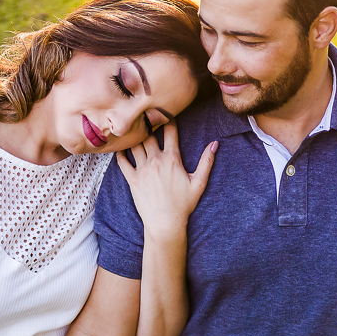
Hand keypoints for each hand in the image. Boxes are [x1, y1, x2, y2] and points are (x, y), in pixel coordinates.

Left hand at [115, 123, 216, 240]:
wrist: (165, 223)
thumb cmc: (183, 204)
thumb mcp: (199, 182)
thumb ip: (207, 161)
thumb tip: (215, 143)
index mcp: (172, 159)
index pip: (170, 132)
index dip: (168, 119)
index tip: (166, 112)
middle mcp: (156, 161)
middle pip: (149, 135)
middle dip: (148, 124)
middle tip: (146, 116)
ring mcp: (142, 170)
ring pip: (135, 145)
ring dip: (135, 136)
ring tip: (134, 129)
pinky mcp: (132, 179)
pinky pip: (123, 162)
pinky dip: (121, 153)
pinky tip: (122, 147)